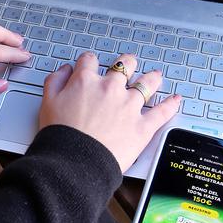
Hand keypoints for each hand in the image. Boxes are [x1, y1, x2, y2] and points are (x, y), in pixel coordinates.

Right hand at [38, 52, 180, 171]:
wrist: (75, 161)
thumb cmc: (61, 135)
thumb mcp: (47, 102)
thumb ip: (55, 81)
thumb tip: (65, 71)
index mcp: (86, 81)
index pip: (89, 60)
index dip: (89, 61)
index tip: (90, 64)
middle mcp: (110, 88)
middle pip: (124, 66)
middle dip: (126, 63)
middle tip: (129, 64)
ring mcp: (129, 106)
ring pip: (147, 84)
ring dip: (151, 78)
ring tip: (155, 76)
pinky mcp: (143, 126)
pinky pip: (162, 112)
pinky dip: (171, 105)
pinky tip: (176, 100)